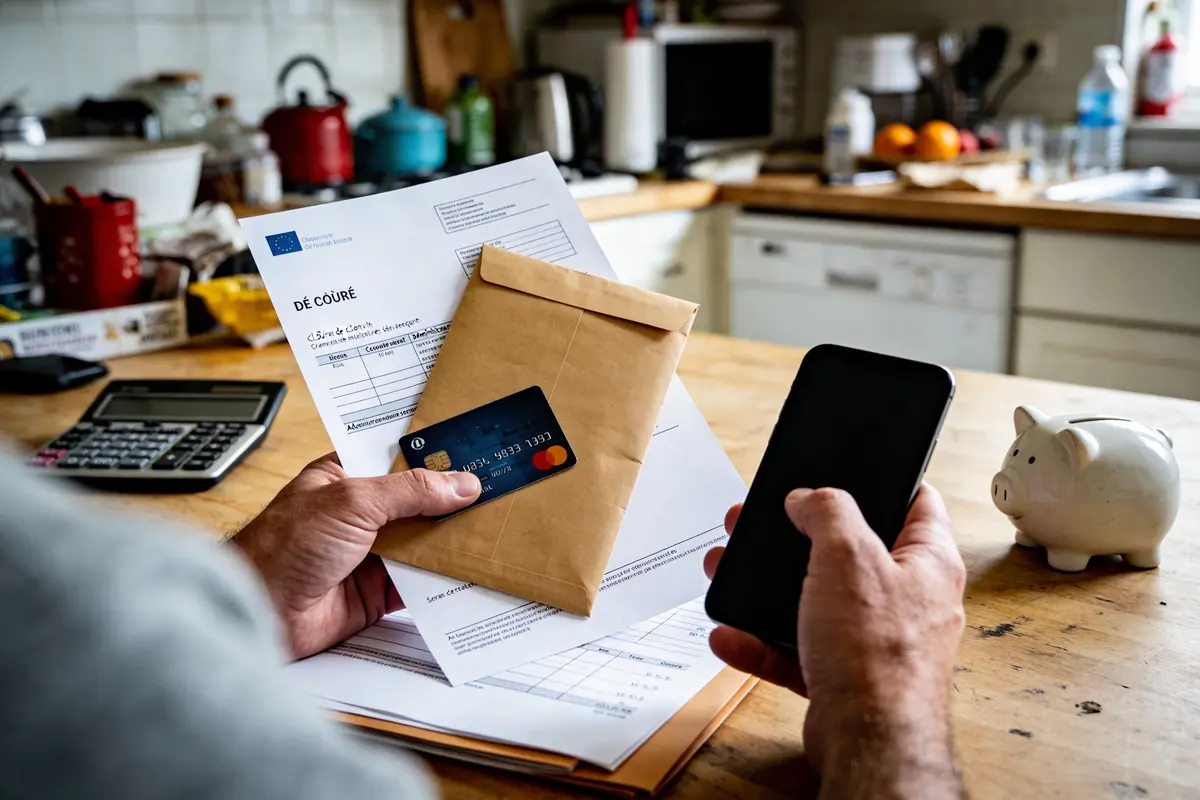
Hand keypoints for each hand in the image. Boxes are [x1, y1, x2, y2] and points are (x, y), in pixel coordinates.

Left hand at [233, 454, 480, 658]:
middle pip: (420, 502)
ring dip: (454, 540)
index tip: (476, 448)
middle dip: (454, 500)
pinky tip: (476, 571)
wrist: (259, 612)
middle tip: (501, 490)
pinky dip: (447, 580)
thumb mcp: (352, 501)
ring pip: (425, 542)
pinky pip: (423, 582)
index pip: (400, 458)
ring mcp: (372, 552)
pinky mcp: (379, 591)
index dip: (435, 455)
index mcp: (347, 477)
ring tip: (498, 527)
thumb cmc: (282, 546)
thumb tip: (461, 484)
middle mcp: (362, 513)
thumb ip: (410, 491)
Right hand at [703, 484, 966, 797]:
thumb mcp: (847, 553)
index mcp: (927, 561)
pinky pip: (796, 649)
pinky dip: (761, 642)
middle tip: (764, 522)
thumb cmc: (878, 655)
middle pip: (849, 551)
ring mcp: (875, 641)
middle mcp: (908, 600)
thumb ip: (827, 510)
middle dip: (798, 536)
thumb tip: (807, 498)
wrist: (868, 742)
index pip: (917, 502)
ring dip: (769, 589)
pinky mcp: (845, 677)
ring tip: (730, 570)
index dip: (883, 479)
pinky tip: (731, 634)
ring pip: (815, 601)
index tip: (849, 468)